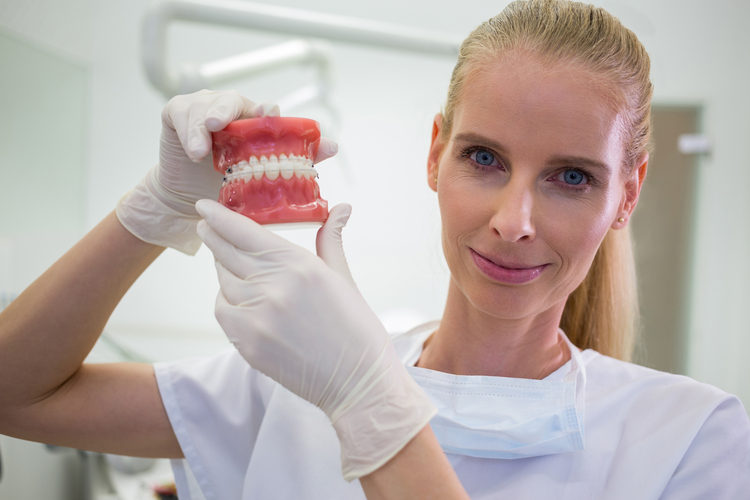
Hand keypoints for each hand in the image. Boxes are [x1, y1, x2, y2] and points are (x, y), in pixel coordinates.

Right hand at [116, 90, 337, 254]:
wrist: (192, 197)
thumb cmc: (228, 182)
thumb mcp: (261, 174)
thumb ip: (297, 158)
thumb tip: (333, 146)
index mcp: (253, 120)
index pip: (263, 109)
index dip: (267, 110)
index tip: (270, 112)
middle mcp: (230, 109)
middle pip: (232, 100)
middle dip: (226, 109)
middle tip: (220, 123)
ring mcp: (202, 108)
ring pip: (205, 106)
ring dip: (202, 126)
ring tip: (201, 151)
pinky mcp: (177, 113)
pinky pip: (182, 114)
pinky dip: (188, 131)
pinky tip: (192, 150)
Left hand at [195, 200, 435, 480]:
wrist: (356, 383)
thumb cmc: (356, 329)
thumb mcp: (344, 278)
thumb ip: (331, 240)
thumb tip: (342, 207)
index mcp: (299, 266)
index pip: (244, 232)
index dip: (219, 217)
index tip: (203, 206)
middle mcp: (273, 287)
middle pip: (225, 253)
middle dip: (213, 236)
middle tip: (206, 226)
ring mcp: (256, 317)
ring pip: (223, 282)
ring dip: (224, 269)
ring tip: (232, 264)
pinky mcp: (246, 343)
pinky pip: (223, 310)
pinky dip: (227, 300)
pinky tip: (239, 297)